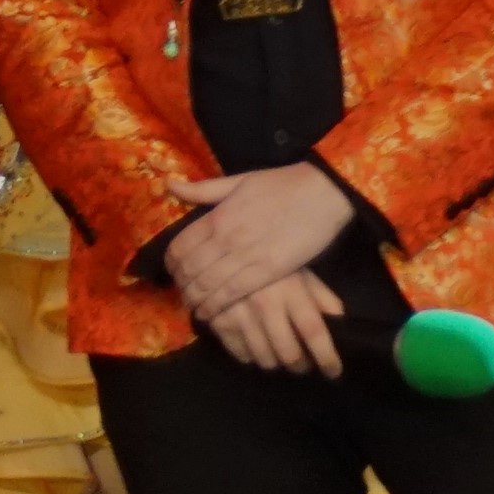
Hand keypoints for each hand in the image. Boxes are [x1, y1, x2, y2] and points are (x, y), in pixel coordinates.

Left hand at [160, 159, 360, 322]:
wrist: (324, 192)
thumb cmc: (283, 184)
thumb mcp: (239, 181)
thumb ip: (203, 190)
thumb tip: (169, 184)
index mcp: (217, 216)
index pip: (179, 246)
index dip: (170, 263)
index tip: (172, 271)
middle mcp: (226, 239)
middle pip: (189, 269)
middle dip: (180, 284)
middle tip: (181, 292)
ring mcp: (246, 257)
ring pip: (206, 285)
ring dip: (194, 299)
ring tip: (191, 305)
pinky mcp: (267, 272)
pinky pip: (231, 294)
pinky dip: (214, 306)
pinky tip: (207, 313)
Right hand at [197, 261, 340, 374]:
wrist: (222, 252)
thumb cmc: (271, 265)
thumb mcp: (302, 272)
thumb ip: (323, 297)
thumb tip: (341, 323)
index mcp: (292, 292)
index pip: (314, 332)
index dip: (327, 357)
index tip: (333, 372)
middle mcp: (266, 306)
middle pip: (288, 352)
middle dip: (300, 366)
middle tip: (303, 365)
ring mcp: (240, 315)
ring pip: (264, 358)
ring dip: (277, 363)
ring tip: (280, 357)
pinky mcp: (219, 321)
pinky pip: (240, 354)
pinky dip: (252, 357)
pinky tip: (256, 348)